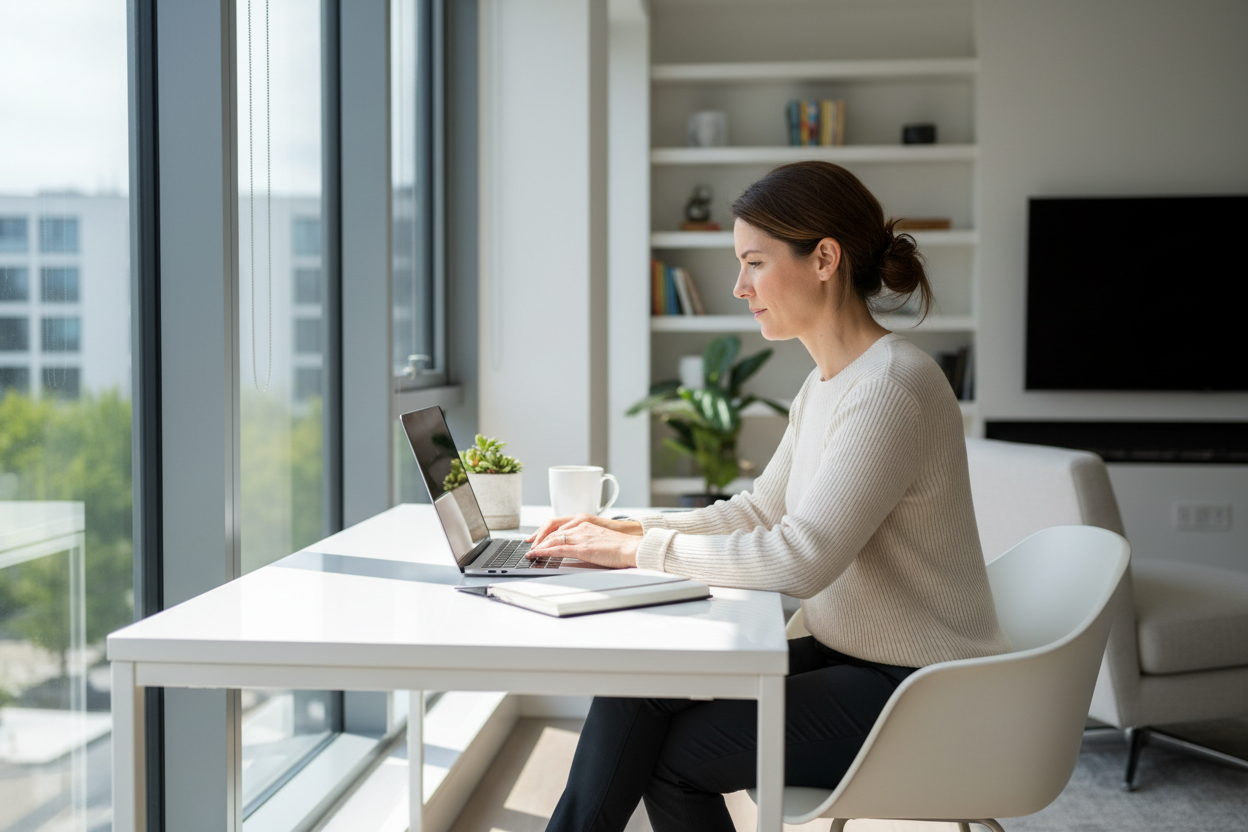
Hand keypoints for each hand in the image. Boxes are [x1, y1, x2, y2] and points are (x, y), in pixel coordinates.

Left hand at [527, 514, 643, 568]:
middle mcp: (581, 527)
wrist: (632, 548)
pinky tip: (537, 554)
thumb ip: (587, 542)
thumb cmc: (621, 547)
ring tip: (531, 552)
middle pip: (553, 531)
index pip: (560, 526)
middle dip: (540, 539)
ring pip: (553, 539)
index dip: (546, 532)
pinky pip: (558, 549)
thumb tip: (579, 550)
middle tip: (531, 546)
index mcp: (586, 523)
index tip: (538, 538)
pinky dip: (545, 552)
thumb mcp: (600, 540)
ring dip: (540, 546)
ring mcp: (581, 537)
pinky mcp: (582, 548)